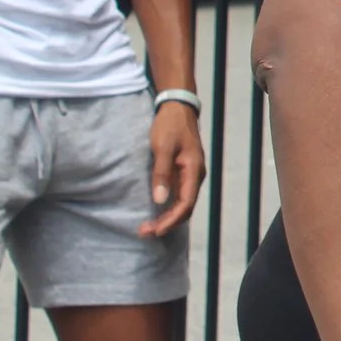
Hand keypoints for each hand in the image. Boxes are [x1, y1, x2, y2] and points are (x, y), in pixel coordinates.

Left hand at [141, 102, 206, 237]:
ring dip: (167, 217)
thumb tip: (159, 201)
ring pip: (183, 204)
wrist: (178, 108)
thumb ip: (161, 173)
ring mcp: (190, 174)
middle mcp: (195, 175)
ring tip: (148, 227)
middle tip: (145, 232)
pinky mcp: (183, 172)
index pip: (186, 203)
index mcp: (194, 170)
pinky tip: (156, 213)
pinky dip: (168, 208)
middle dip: (167, 223)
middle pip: (186, 207)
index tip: (155, 230)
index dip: (172, 220)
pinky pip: (179, 196)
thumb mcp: (162, 147)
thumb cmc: (169, 126)